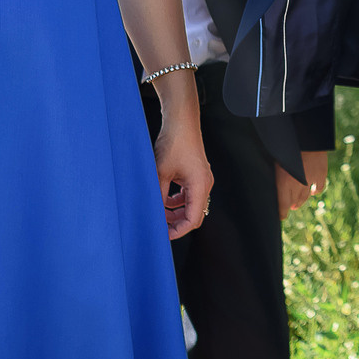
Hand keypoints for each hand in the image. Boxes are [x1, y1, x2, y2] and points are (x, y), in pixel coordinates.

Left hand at [155, 102, 212, 238]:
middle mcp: (204, 184)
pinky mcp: (196, 174)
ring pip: (191, 205)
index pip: (193, 219)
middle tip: (159, 226)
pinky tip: (164, 198)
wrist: (181, 122)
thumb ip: (159, 194)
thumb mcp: (161, 173)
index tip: (164, 235)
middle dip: (176, 223)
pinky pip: (189, 194)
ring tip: (158, 212)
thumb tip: (153, 211)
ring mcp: (202, 179)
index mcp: (199, 186)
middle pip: (194, 214)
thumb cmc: (175, 143)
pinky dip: (177, 201)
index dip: (178, 231)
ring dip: (175, 212)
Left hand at [275, 149, 328, 218]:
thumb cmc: (284, 145)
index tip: (280, 217)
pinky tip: (313, 191)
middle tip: (290, 206)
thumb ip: (274, 173)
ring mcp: (310, 180)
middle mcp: (297, 184)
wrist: (304, 136)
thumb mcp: (274, 160)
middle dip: (291, 205)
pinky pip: (319, 188)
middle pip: (294, 201)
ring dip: (301, 200)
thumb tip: (272, 179)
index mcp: (282, 182)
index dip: (281, 213)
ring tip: (298, 202)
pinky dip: (316, 191)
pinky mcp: (321, 174)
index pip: (282, 205)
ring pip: (305, 196)